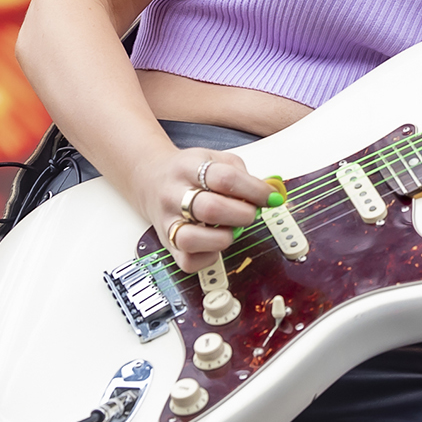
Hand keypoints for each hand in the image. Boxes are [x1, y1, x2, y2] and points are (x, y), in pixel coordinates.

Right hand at [130, 147, 273, 271]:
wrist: (151, 180)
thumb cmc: (190, 173)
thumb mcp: (216, 160)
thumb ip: (243, 176)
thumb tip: (270, 195)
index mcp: (188, 168)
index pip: (224, 178)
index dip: (254, 190)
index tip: (270, 197)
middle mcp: (173, 195)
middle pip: (210, 209)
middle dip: (241, 214)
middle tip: (250, 213)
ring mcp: (168, 222)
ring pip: (192, 239)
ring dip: (223, 237)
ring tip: (230, 229)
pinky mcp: (167, 245)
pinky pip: (188, 261)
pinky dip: (209, 256)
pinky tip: (215, 242)